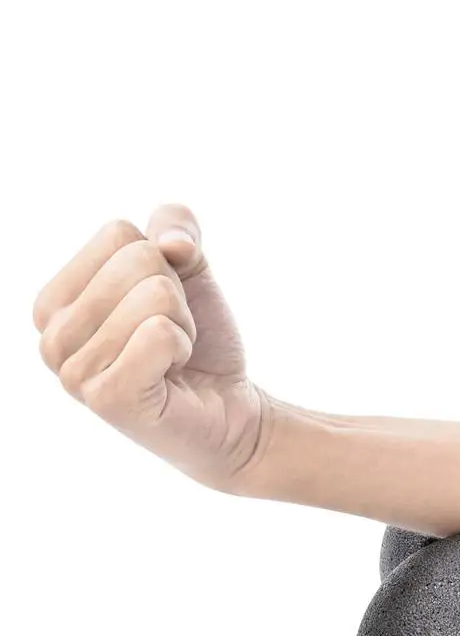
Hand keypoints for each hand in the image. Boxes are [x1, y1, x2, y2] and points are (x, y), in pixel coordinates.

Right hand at [33, 204, 269, 490]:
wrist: (230, 409)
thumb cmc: (199, 342)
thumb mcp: (191, 270)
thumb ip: (175, 227)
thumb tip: (171, 243)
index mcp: (56, 300)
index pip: (118, 234)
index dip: (163, 266)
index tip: (160, 309)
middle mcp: (52, 335)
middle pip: (138, 261)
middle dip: (176, 297)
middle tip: (170, 338)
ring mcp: (73, 371)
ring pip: (154, 296)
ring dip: (182, 325)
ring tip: (171, 358)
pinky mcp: (108, 398)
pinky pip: (159, 333)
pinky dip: (182, 348)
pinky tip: (171, 375)